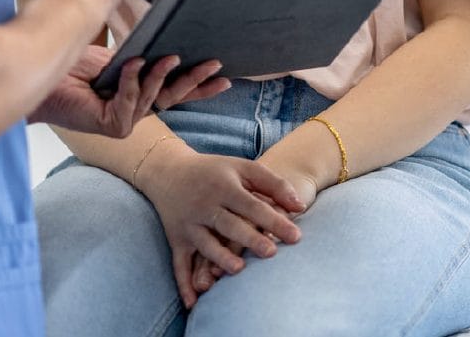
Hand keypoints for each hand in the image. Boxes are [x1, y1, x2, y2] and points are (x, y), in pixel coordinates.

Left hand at [29, 46, 230, 135]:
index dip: (200, 86)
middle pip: (174, 97)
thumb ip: (141, 59)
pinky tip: (131, 64)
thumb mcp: (118, 58)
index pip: (175, 91)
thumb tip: (167, 50)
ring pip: (155, 98)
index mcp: (138, 95)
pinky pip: (131, 100)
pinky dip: (132, 80)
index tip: (223, 74)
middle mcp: (134, 111)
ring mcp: (125, 121)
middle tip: (215, 64)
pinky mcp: (113, 126)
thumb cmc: (74, 69)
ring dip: (162, 75)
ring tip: (171, 56)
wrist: (44, 79)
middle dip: (196, 81)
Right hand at [186, 148, 325, 298]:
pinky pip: (179, 264)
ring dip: (219, 258)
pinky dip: (184, 283)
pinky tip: (194, 301)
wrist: (168, 171)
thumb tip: (301, 207)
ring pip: (205, 244)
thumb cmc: (216, 171)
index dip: (274, 220)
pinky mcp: (176, 239)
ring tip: (239, 269)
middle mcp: (205, 206)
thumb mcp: (243, 168)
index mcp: (225, 187)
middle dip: (249, 239)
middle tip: (272, 252)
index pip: (252, 206)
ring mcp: (189, 224)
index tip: (296, 236)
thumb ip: (274, 184)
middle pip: (229, 225)